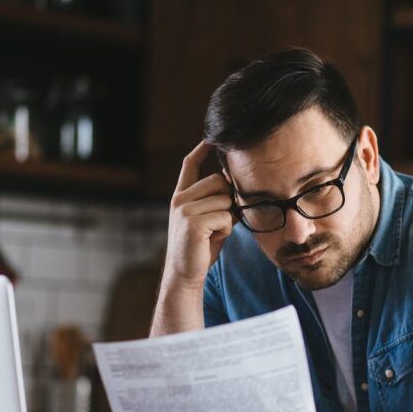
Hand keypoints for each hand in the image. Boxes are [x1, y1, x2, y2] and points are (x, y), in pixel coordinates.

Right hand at [162, 140, 235, 292]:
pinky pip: (225, 216)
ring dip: (228, 218)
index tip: (211, 138)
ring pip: (225, 200)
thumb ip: (217, 201)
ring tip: (215, 232)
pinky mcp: (193, 222)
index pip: (190, 165)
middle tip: (221, 220)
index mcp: (181, 196)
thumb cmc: (201, 248)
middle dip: (228, 199)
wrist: (185, 273)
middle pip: (218, 181)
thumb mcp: (209, 220)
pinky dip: (226, 229)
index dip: (201, 150)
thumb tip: (232, 182)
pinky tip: (213, 239)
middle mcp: (180, 199)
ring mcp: (184, 210)